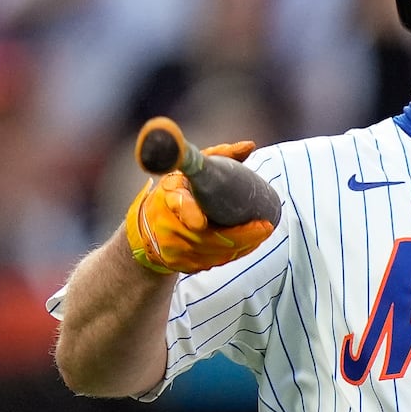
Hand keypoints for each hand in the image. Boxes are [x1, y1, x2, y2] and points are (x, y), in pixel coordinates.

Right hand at [125, 140, 274, 273]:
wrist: (146, 230)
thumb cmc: (175, 193)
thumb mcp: (189, 170)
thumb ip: (218, 156)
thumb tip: (250, 146)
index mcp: (168, 198)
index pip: (177, 205)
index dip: (187, 212)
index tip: (200, 221)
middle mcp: (167, 227)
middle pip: (207, 236)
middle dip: (240, 234)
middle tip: (265, 226)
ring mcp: (174, 250)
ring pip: (215, 253)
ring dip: (243, 245)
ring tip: (262, 233)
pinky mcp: (183, 266)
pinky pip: (215, 262)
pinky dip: (234, 254)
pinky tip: (249, 245)